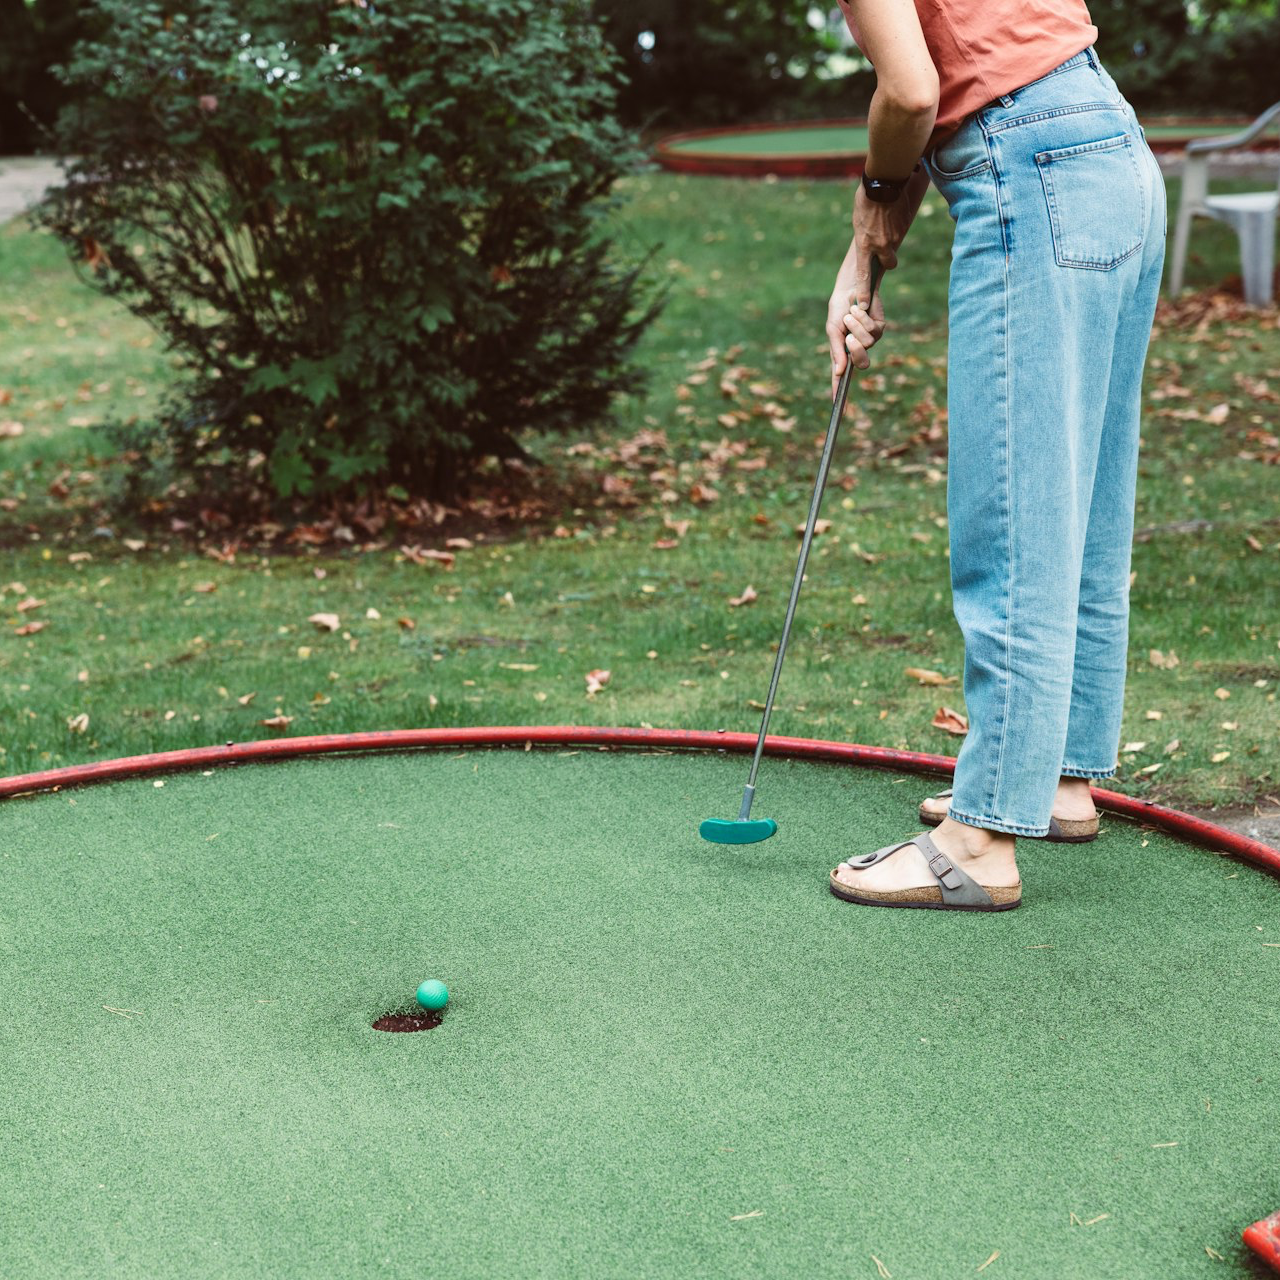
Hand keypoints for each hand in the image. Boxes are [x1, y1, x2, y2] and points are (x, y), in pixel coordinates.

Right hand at [826, 260, 884, 398]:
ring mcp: (871, 340)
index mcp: (842, 353)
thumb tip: (841, 372)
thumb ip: (836, 351)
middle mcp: (857, 349)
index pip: (840, 377)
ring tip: (851, 314)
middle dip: (856, 351)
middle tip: (848, 338)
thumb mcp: (833, 330)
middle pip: (862, 363)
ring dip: (857, 326)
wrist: (851, 286)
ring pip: (869, 343)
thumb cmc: (838, 309)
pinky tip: (860, 308)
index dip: (840, 393)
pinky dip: (865, 319)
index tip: (839, 410)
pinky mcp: (881, 328)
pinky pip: (875, 330)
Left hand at [853, 175, 916, 284]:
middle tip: (884, 251)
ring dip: (892, 241)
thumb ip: (863, 236)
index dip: (864, 291)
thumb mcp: (858, 221)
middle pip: (889, 265)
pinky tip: (893, 214)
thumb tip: (867, 242)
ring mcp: (895, 237)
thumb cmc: (865, 198)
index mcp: (864, 245)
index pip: (864, 275)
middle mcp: (880, 245)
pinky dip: (897, 226)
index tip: (864, 305)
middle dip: (888, 261)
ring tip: (887, 224)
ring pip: (895, 247)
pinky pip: (901, 232)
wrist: (884, 181)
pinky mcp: (904, 227)